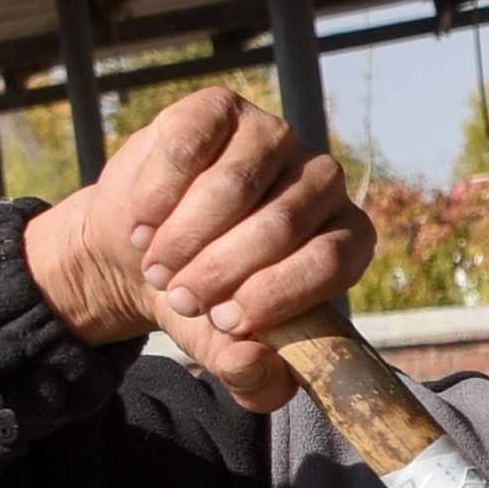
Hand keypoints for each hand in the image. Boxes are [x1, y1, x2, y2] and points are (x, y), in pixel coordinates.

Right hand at [19, 83, 372, 412]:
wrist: (141, 251)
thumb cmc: (202, 301)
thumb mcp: (226, 351)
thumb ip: (252, 377)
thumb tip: (257, 363)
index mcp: (347, 238)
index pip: (333, 260)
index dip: (276, 294)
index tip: (223, 321)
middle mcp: (323, 180)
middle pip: (281, 225)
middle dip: (219, 270)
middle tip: (178, 295)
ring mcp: (273, 138)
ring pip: (233, 186)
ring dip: (184, 237)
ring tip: (156, 266)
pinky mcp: (220, 109)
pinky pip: (190, 146)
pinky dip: (158, 194)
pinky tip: (142, 225)